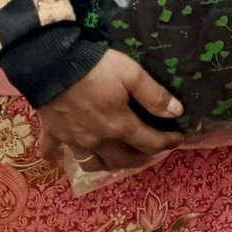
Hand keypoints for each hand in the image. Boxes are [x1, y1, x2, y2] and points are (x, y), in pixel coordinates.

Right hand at [38, 49, 181, 174]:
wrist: (53, 66)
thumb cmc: (97, 69)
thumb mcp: (132, 75)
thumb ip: (154, 95)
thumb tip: (176, 113)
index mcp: (119, 126)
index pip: (149, 142)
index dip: (167, 142)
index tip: (178, 139)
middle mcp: (97, 140)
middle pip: (122, 160)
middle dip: (141, 158)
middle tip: (151, 152)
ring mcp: (73, 140)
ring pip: (92, 163)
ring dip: (106, 164)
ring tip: (117, 158)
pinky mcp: (52, 134)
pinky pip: (53, 153)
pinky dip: (58, 158)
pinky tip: (61, 159)